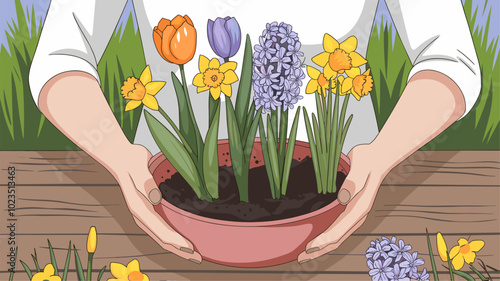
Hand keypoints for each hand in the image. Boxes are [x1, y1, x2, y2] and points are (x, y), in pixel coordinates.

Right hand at [110, 144, 201, 262]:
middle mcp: (143, 216)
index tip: (190, 247)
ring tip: (195, 253)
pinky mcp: (151, 210)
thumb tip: (156, 199)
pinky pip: (164, 228)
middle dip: (181, 250)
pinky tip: (186, 238)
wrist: (122, 157)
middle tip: (199, 257)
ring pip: (164, 237)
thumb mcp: (138, 169)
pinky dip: (175, 236)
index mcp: (140, 210)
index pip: (160, 230)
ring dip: (179, 246)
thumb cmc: (131, 162)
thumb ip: (146, 183)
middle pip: (163, 239)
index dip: (176, 241)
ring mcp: (147, 215)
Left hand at [297, 144, 385, 263]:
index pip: (339, 230)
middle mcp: (357, 215)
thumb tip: (342, 198)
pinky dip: (325, 238)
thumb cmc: (367, 160)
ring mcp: (353, 215)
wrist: (377, 157)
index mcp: (359, 208)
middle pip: (337, 239)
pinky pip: (337, 230)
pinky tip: (316, 240)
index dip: (323, 240)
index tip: (309, 246)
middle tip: (300, 257)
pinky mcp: (349, 211)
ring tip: (304, 254)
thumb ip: (352, 182)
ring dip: (321, 247)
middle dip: (319, 250)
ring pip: (336, 237)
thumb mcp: (360, 166)